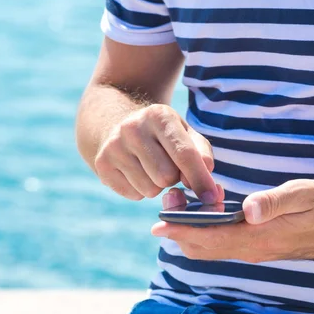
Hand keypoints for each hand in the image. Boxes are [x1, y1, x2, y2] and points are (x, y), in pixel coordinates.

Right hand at [95, 104, 220, 202]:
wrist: (118, 125)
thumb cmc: (162, 134)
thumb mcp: (185, 133)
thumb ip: (202, 152)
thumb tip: (207, 172)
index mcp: (159, 115)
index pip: (185, 154)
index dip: (201, 179)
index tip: (211, 197)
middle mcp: (133, 127)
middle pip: (166, 177)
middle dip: (174, 179)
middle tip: (168, 166)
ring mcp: (114, 145)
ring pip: (150, 190)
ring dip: (157, 186)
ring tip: (151, 167)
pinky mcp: (102, 163)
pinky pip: (133, 195)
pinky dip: (140, 190)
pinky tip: (136, 171)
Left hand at [152, 180, 313, 261]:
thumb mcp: (303, 196)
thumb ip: (274, 202)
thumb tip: (247, 208)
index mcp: (260, 237)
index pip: (213, 238)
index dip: (183, 231)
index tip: (158, 223)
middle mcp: (252, 248)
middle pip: (205, 247)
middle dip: (180, 230)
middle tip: (166, 204)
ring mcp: (254, 249)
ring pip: (212, 248)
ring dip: (191, 231)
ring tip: (179, 204)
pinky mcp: (257, 244)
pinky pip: (223, 243)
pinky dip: (206, 230)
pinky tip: (206, 209)